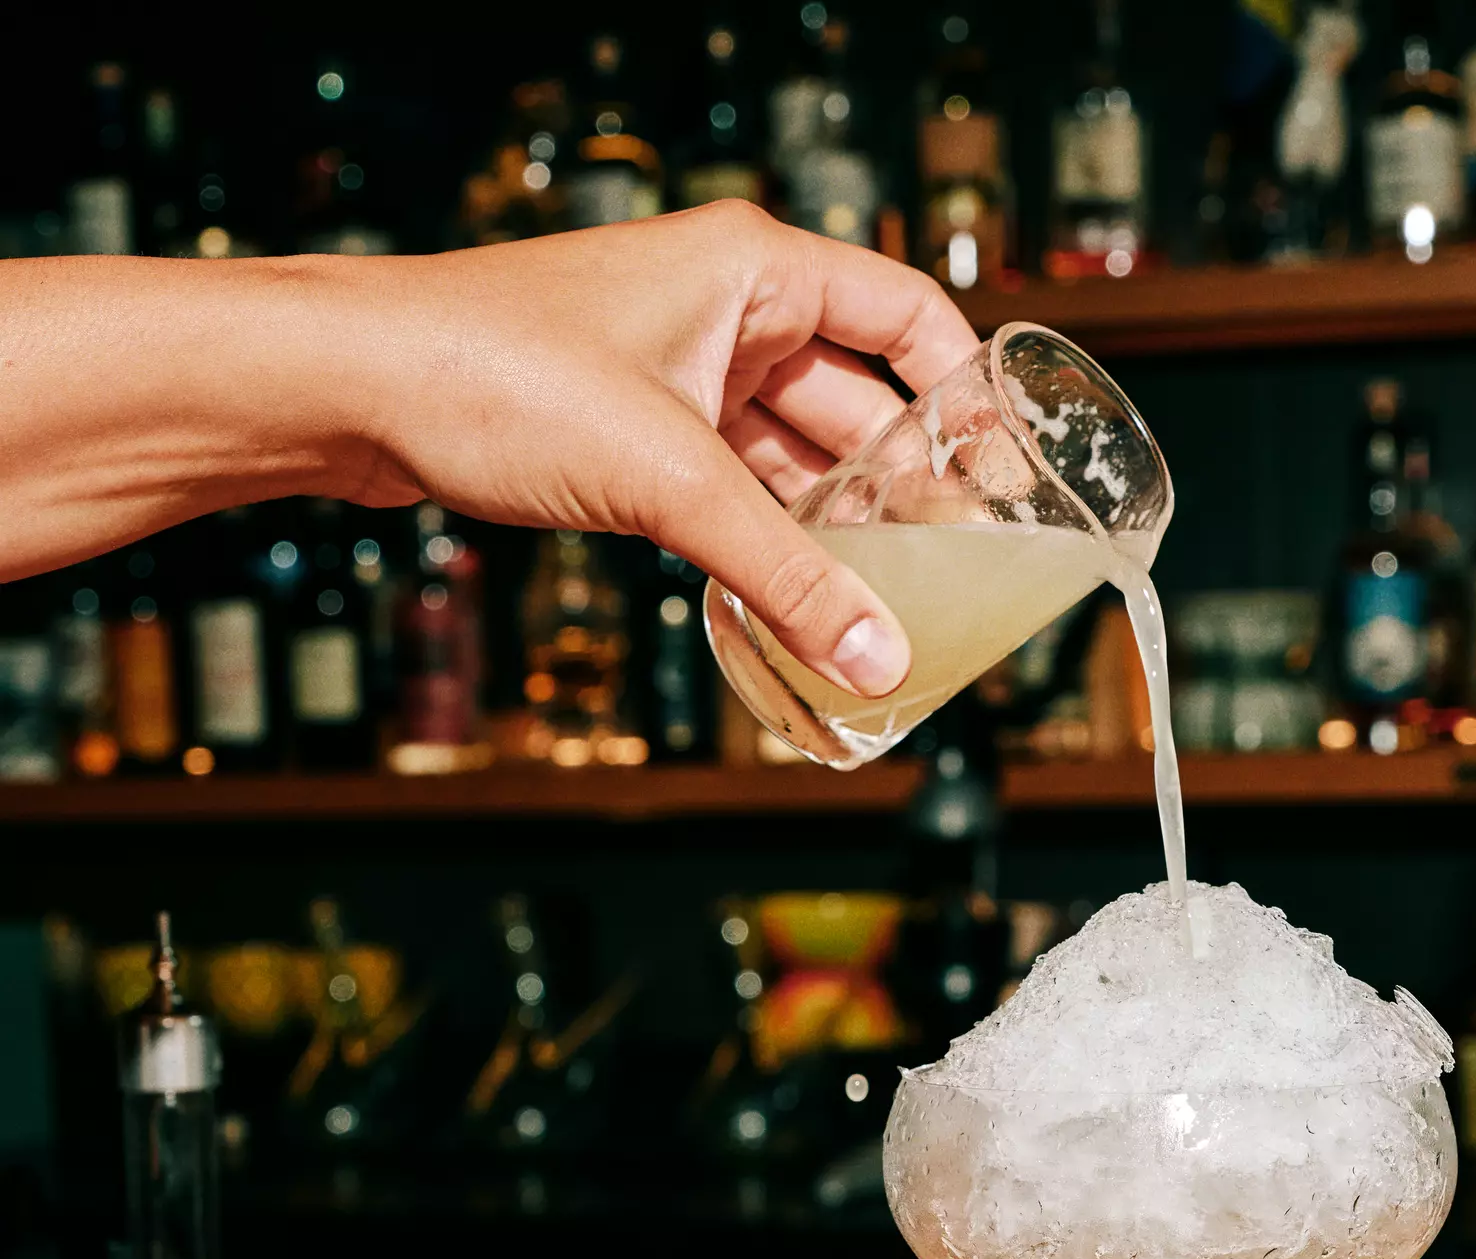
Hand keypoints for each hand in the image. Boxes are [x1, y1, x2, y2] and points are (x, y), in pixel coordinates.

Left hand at [337, 204, 978, 695]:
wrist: (354, 389)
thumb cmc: (494, 374)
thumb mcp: (668, 481)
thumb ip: (785, 574)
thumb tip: (879, 659)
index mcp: (755, 269)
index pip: (909, 317)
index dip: (966, 394)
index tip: (1008, 475)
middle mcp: (726, 309)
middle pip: (857, 396)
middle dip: (904, 479)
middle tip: (957, 565)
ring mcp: (676, 369)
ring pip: (791, 448)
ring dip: (833, 518)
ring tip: (890, 595)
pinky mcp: (631, 427)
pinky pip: (731, 481)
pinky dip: (765, 533)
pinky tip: (796, 590)